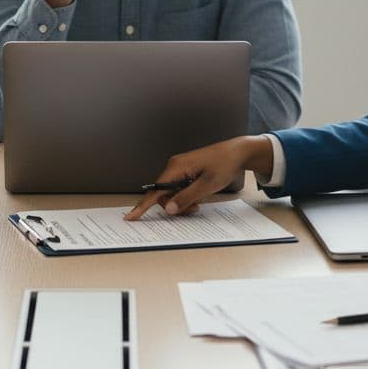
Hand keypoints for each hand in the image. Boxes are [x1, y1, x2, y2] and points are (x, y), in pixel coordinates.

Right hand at [125, 135, 272, 219]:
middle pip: (164, 194)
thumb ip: (186, 198)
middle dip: (175, 205)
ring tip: (199, 201)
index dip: (142, 205)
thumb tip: (168, 209)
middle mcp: (174, 166)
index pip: (155, 190)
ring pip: (172, 192)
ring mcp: (180, 168)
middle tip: (194, 208)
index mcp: (176, 168)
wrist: (236, 152)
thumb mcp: (206, 185)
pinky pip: (179, 187)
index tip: (131, 216)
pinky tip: (199, 194)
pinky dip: (186, 194)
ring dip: (183, 201)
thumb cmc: (224, 164)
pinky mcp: (185, 170)